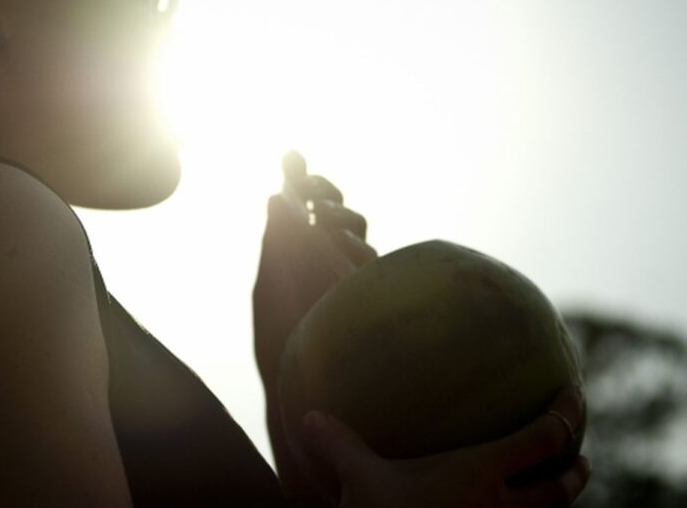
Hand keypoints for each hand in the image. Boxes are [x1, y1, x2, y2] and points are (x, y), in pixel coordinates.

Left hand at [253, 152, 375, 384]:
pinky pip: (366, 258)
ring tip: (316, 216)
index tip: (291, 158)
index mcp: (304, 247)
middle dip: (323, 191)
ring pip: (354, 228)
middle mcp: (331, 254)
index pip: (311, 203)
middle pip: (337, 208)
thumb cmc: (279, 330)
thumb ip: (277, 237)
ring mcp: (351, 270)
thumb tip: (274, 193)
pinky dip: (351, 246)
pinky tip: (333, 242)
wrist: (295, 377)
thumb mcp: (271, 278)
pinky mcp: (367, 289)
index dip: (305, 178)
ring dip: (336, 216)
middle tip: (305, 188)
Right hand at [298, 386, 591, 507]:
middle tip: (579, 456)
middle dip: (574, 469)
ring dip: (561, 503)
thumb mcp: (359, 479)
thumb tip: (309, 416)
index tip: (574, 393)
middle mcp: (502, 506)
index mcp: (482, 473)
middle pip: (559, 487)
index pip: (542, 438)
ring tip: (561, 493)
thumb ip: (339, 444)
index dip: (566, 413)